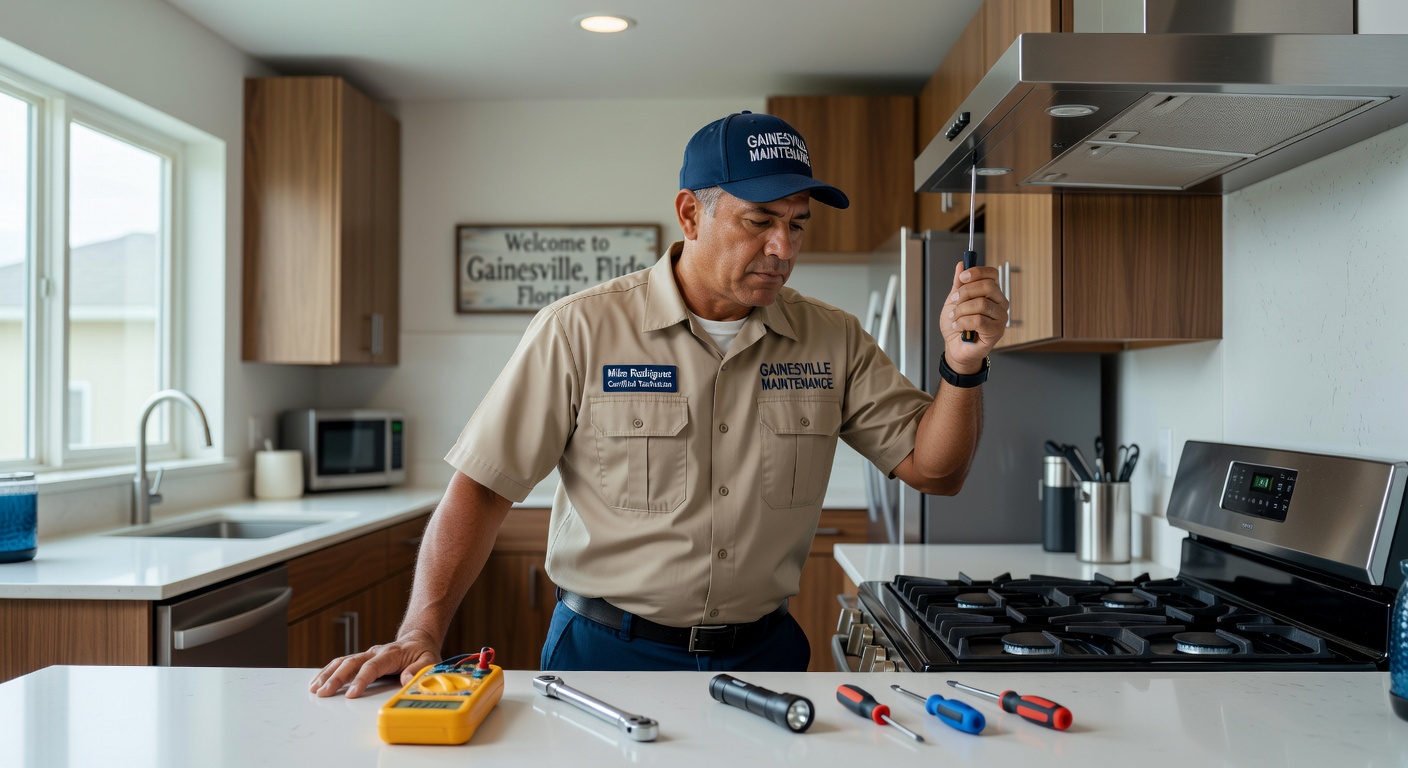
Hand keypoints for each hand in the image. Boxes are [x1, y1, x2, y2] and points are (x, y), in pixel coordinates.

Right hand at [308, 629, 440, 697]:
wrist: (418, 639)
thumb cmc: (422, 652)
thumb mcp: (430, 660)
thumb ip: (419, 669)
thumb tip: (406, 678)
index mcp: (391, 654)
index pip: (372, 666)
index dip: (361, 679)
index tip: (351, 694)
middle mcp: (375, 652)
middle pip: (352, 663)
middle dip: (336, 678)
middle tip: (324, 693)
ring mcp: (366, 654)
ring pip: (343, 662)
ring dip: (327, 674)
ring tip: (315, 689)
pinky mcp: (361, 659)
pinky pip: (342, 663)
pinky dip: (328, 671)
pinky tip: (317, 681)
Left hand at [941, 260, 1007, 370]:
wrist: (955, 348)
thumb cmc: (957, 326)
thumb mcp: (953, 301)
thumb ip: (959, 284)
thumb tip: (961, 264)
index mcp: (991, 292)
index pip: (992, 274)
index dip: (976, 272)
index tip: (962, 278)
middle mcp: (999, 303)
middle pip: (988, 286)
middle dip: (965, 292)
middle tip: (954, 301)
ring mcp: (1000, 317)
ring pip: (981, 304)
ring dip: (961, 310)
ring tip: (954, 318)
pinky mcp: (996, 331)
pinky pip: (979, 320)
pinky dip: (963, 322)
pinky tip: (958, 327)